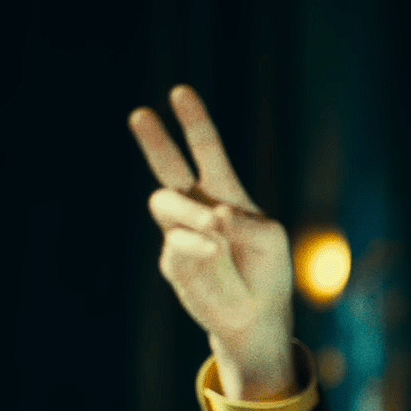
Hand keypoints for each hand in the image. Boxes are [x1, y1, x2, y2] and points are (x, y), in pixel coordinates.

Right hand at [128, 84, 295, 399]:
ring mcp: (181, 233)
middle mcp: (198, 208)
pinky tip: (214, 253)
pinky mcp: (173, 262)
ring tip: (214, 228)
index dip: (194, 122)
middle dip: (155, 141)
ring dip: (190, 213)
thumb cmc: (266, 272)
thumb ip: (244, 223)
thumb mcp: (270, 240)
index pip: (206, 151)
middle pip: (169, 168)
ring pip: (167, 204)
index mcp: (224, 193)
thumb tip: (212, 215)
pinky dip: (198, 246)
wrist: (255, 318)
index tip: (179, 92)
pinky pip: (178, 244)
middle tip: (140, 114)